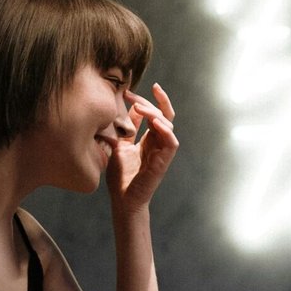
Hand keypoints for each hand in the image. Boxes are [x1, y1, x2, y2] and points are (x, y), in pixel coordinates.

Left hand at [107, 83, 178, 210]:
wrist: (123, 199)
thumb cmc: (121, 176)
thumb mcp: (119, 145)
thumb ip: (126, 129)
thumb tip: (123, 109)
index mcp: (150, 139)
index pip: (155, 114)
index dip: (146, 100)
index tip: (128, 91)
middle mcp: (159, 143)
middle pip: (163, 115)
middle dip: (151, 101)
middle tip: (132, 94)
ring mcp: (163, 152)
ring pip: (168, 125)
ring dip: (155, 113)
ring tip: (139, 107)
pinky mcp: (164, 162)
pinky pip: (171, 142)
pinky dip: (166, 131)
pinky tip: (155, 122)